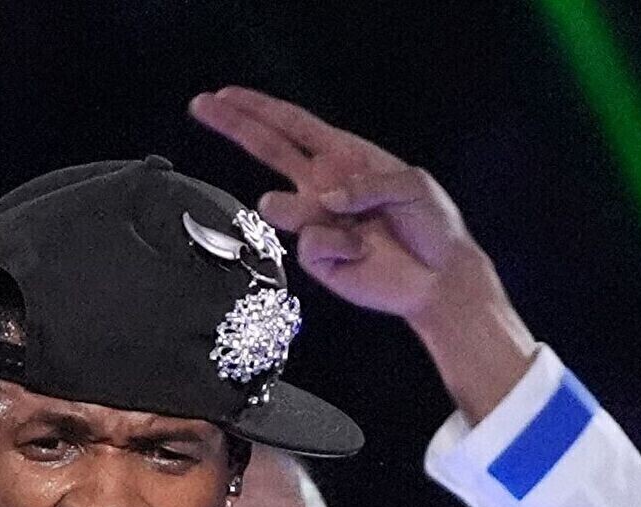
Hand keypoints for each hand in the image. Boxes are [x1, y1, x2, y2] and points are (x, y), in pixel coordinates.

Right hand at [189, 86, 537, 420]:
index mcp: (344, 157)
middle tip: (201, 105)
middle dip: (234, 125)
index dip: (259, 108)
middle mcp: (323, 186)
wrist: (439, 277)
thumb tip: (326, 197)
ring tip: (337, 217)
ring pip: (282, 206)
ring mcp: (317, 222)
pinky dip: (338, 244)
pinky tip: (362, 250)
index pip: (292, 126)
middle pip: (267, 148)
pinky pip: (310, 243)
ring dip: (298, 209)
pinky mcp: (318, 259)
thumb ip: (369, 182)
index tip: (224, 95)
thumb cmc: (431, 225)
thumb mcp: (412, 185)